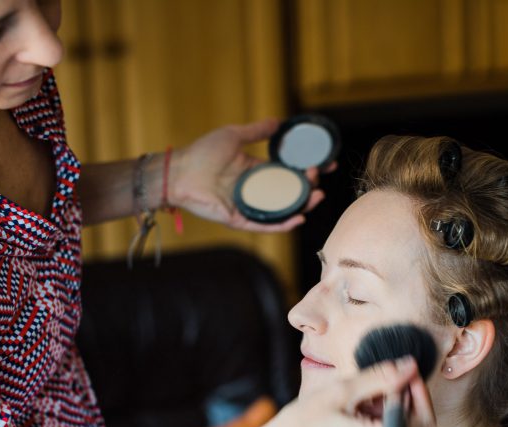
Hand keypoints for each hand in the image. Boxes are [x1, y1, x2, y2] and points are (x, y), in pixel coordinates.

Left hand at [168, 119, 334, 232]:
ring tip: (316, 196)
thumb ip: (256, 131)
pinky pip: (266, 224)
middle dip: (309, 186)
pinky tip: (299, 218)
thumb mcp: (234, 136)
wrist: (180, 172)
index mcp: (256, 171)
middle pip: (290, 192)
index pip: (288, 173)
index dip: (307, 169)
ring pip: (282, 210)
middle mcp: (256, 190)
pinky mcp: (241, 219)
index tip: (327, 164)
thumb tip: (277, 122)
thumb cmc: (202, 153)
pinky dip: (283, 224)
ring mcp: (249, 206)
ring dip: (302, 205)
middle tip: (318, 176)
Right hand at [251, 357, 435, 426]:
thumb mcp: (341, 392)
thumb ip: (381, 378)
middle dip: (402, 404)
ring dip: (389, 417)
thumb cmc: (300, 425)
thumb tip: (410, 366)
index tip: (406, 374)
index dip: (418, 393)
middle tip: (380, 384)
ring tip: (361, 402)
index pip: (422, 418)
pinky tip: (355, 419)